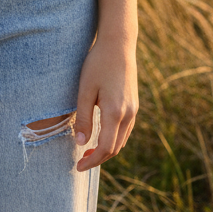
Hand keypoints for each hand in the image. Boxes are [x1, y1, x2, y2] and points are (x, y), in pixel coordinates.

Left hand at [72, 35, 137, 171]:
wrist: (118, 45)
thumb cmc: (98, 64)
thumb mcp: (85, 90)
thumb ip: (83, 118)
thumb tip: (81, 143)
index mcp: (115, 112)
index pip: (105, 148)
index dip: (92, 161)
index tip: (78, 167)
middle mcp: (128, 114)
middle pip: (115, 148)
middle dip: (98, 159)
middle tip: (80, 162)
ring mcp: (134, 110)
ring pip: (122, 140)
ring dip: (106, 150)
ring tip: (88, 152)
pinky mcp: (134, 104)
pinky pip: (125, 130)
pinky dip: (114, 139)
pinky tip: (101, 136)